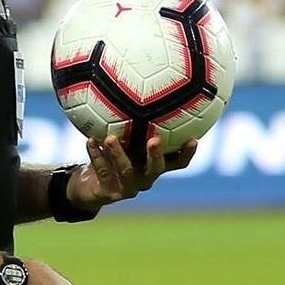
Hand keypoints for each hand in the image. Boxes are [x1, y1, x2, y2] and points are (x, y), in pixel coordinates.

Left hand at [66, 135, 197, 210]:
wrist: (90, 186)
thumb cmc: (111, 159)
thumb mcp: (125, 142)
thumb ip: (134, 126)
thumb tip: (141, 92)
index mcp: (153, 166)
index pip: (177, 163)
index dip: (187, 154)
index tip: (193, 138)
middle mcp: (144, 179)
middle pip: (156, 169)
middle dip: (156, 155)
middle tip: (154, 140)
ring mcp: (127, 188)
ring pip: (125, 170)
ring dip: (117, 153)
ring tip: (110, 138)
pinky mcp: (109, 191)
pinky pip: (102, 171)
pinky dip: (96, 155)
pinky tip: (90, 141)